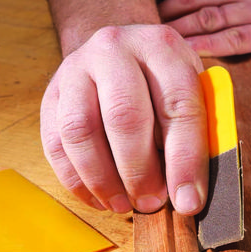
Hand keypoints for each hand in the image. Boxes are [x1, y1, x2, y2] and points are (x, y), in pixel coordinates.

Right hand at [40, 24, 208, 214]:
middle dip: (139, 171)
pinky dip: (76, 180)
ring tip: (122, 204)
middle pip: (124, 116)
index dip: (185, 160)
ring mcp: (76, 68)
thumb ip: (197, 133)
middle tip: (151, 203)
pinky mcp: (52, 93)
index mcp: (161, 46)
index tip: (188, 201)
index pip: (177, 105)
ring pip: (80, 130)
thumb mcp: (192, 90)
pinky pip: (55, 143)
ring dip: (102, 179)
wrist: (118, 50)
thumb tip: (191, 193)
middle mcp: (114, 49)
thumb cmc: (162, 81)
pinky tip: (98, 198)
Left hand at [159, 0, 250, 58]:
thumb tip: (226, 10)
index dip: (172, 1)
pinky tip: (189, 56)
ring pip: (209, 17)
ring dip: (178, 31)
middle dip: (164, 16)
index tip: (151, 15)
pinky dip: (208, 47)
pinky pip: (234, 39)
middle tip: (139, 33)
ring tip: (153, 47)